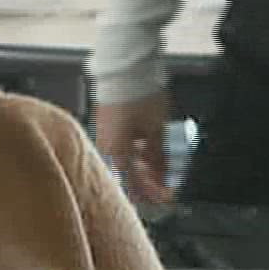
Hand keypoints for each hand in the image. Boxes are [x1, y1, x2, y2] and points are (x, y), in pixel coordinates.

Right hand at [94, 91, 173, 205]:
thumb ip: (158, 157)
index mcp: (116, 152)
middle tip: (163, 190)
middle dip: (147, 184)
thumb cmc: (138, 94)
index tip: (164, 200)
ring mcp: (104, 136)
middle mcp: (106, 147)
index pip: (132, 184)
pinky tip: (146, 153)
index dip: (149, 196)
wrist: (124, 69)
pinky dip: (134, 154)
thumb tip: (162, 177)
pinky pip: (120, 148)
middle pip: (126, 175)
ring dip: (141, 169)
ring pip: (124, 162)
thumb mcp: (156, 129)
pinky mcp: (106, 126)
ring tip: (159, 170)